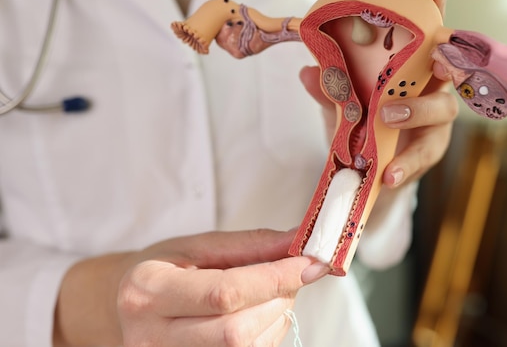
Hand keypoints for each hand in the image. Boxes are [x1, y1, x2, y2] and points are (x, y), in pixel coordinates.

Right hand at [54, 229, 327, 346]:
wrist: (125, 304)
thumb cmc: (165, 269)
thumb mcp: (198, 245)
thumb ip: (250, 245)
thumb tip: (299, 240)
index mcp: (148, 290)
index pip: (223, 293)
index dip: (275, 279)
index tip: (311, 263)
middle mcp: (150, 336)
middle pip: (235, 331)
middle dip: (278, 300)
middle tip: (291, 275)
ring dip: (275, 318)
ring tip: (270, 293)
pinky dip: (266, 335)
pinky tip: (259, 316)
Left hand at [299, 0, 457, 187]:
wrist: (367, 173)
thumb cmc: (361, 127)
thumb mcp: (341, 105)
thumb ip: (330, 89)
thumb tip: (307, 72)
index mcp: (410, 66)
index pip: (425, 30)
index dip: (432, 4)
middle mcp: (429, 87)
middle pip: (449, 65)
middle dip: (446, 57)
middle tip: (436, 59)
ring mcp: (434, 120)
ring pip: (442, 109)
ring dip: (417, 110)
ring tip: (388, 118)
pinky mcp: (430, 151)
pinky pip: (425, 155)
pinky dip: (407, 164)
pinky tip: (390, 174)